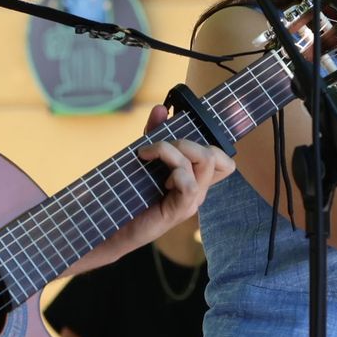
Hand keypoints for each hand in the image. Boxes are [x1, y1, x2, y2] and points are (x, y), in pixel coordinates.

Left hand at [113, 105, 234, 245]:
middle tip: (156, 149)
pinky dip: (175, 173)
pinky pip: (190, 185)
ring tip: (149, 156)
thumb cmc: (130, 195)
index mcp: (195, 179)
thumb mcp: (145, 158)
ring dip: (174, 151)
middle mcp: (198, 190)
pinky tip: (160, 180)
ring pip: (204, 163)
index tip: (177, 139)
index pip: (224, 160)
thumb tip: (161, 108)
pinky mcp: (179, 211)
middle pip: (215, 155)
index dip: (209, 142)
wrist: (112, 228)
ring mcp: (191, 202)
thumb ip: (155, 133)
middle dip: (185, 141)